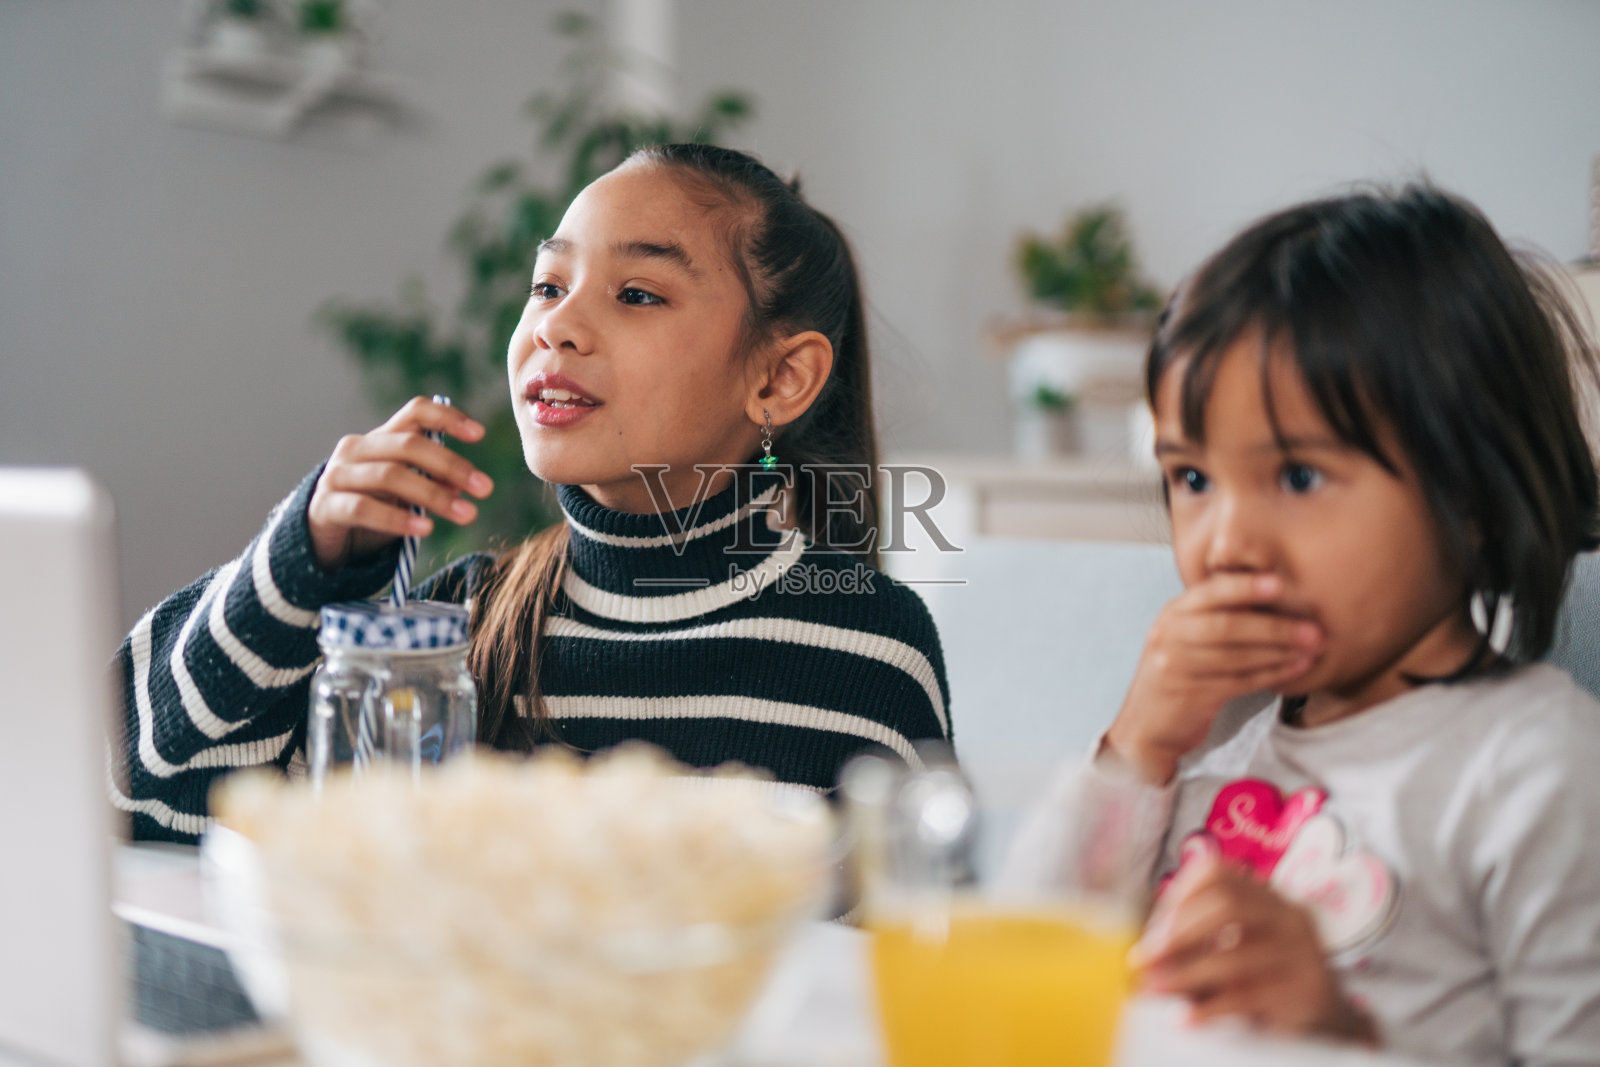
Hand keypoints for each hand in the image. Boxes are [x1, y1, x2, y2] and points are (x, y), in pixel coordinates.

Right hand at [307, 397, 493, 571]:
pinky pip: (365, 508)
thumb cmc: (374, 507)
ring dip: (433, 495)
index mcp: (382, 437)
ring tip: (466, 514)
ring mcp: (338, 475)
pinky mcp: (326, 506)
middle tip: (485, 489)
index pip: (416, 412)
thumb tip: (463, 484)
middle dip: (451, 465)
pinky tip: (425, 529)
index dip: (448, 417)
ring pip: (390, 476)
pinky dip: (398, 519)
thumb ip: (433, 483)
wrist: (323, 536)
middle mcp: (358, 448)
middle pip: (409, 445)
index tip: (479, 434)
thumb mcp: (408, 495)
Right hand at [1105, 573, 1320, 783]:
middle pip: (1226, 625)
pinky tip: (1294, 669)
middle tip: (1311, 629)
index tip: (1279, 584)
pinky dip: (1271, 675)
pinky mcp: (1190, 695)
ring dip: (1279, 653)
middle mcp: (1170, 635)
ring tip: (1311, 649)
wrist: (1147, 725)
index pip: (1210, 592)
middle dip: (1273, 627)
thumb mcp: (1186, 638)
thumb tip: (1271, 594)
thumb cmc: (1179, 675)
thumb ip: (1214, 617)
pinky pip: (1239, 682)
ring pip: (1236, 656)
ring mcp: (1177, 666)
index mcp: (1173, 614)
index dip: (1244, 587)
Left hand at [1131, 854, 1375, 1043]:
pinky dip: (1208, 1008)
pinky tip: (1184, 1019)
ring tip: (1155, 989)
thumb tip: (1142, 956)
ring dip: (1184, 974)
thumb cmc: (1267, 978)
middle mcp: (1288, 915)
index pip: (1216, 872)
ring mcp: (1303, 951)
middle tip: (1144, 959)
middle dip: (1176, 932)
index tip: (1153, 928)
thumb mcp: (1235, 951)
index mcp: (1267, 895)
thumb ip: (1196, 946)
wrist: (1330, 1020)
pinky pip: (1247, 995)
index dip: (1178, 895)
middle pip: (1225, 905)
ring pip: (1234, 955)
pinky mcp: (1306, 989)